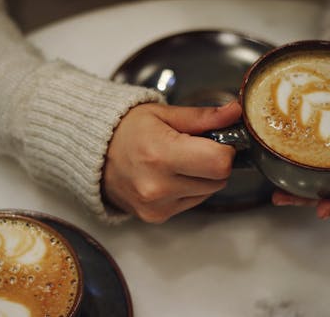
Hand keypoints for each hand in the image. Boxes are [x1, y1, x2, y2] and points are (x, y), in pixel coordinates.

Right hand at [103, 101, 240, 222]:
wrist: (94, 154)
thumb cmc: (125, 129)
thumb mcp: (163, 114)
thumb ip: (203, 116)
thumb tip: (235, 112)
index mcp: (160, 154)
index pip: (220, 163)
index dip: (225, 149)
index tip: (214, 140)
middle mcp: (157, 186)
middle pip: (219, 179)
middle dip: (213, 162)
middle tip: (192, 148)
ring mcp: (156, 205)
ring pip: (208, 192)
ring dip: (202, 177)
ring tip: (177, 161)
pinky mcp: (156, 216)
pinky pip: (192, 203)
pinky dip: (188, 189)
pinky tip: (168, 175)